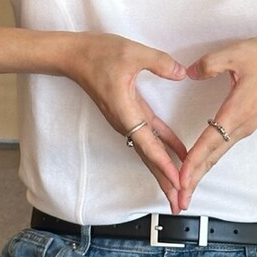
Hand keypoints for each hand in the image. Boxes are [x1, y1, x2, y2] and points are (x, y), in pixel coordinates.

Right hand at [61, 32, 188, 212]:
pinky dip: (164, 149)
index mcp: (125, 111)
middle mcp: (125, 123)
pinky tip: (179, 155)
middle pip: (149, 158)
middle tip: (181, 204)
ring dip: (164, 171)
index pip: (148, 143)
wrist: (74, 56)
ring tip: (179, 191)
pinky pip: (149, 137)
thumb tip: (181, 73)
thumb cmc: (99, 54)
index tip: (178, 182)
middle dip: (165, 181)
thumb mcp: (131, 52)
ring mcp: (126, 121)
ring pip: (149, 151)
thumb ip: (158, 62)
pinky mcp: (129, 115)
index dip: (164, 163)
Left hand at [178, 37, 256, 208]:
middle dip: (193, 181)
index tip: (180, 180)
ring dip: (200, 173)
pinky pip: (222, 147)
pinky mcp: (246, 123)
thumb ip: (209, 64)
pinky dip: (208, 160)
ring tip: (185, 190)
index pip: (209, 142)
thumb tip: (189, 72)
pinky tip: (199, 165)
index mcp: (236, 112)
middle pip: (212, 158)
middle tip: (178, 202)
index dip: (193, 162)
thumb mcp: (236, 53)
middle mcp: (241, 126)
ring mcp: (245, 127)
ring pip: (217, 155)